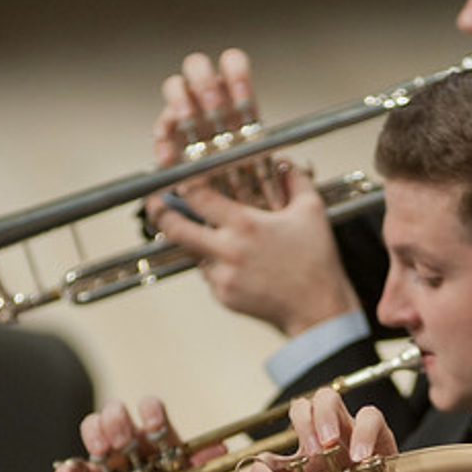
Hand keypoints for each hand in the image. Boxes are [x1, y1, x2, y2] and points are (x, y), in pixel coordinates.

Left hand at [147, 50, 356, 336]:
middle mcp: (227, 251)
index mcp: (244, 225)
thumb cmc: (317, 261)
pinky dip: (216, 265)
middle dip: (158, 213)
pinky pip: (209, 274)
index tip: (174, 177)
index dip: (180, 183)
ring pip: (193, 253)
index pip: (196, 196)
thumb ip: (295, 180)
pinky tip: (239, 263)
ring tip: (212, 235)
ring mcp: (222, 276)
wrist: (318, 311)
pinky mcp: (223, 297)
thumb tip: (284, 161)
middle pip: (174, 228)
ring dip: (196, 242)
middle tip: (153, 203)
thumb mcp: (312, 212)